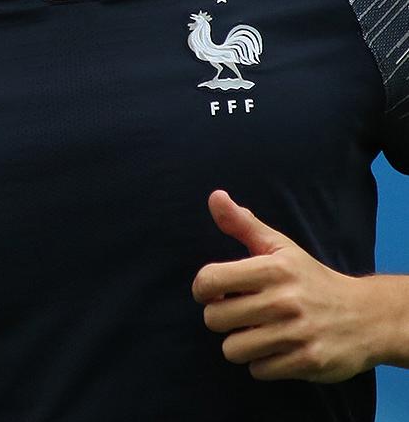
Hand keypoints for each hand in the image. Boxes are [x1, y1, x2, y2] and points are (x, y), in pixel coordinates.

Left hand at [192, 189, 375, 382]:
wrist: (364, 315)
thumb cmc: (310, 278)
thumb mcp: (279, 246)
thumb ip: (243, 223)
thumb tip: (215, 197)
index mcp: (273, 268)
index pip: (210, 280)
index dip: (203, 288)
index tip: (213, 292)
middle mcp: (284, 300)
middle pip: (215, 319)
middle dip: (221, 317)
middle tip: (239, 312)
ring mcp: (296, 332)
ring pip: (233, 349)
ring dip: (241, 343)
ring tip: (258, 331)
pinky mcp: (307, 361)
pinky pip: (258, 370)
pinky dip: (263, 362)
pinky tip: (278, 347)